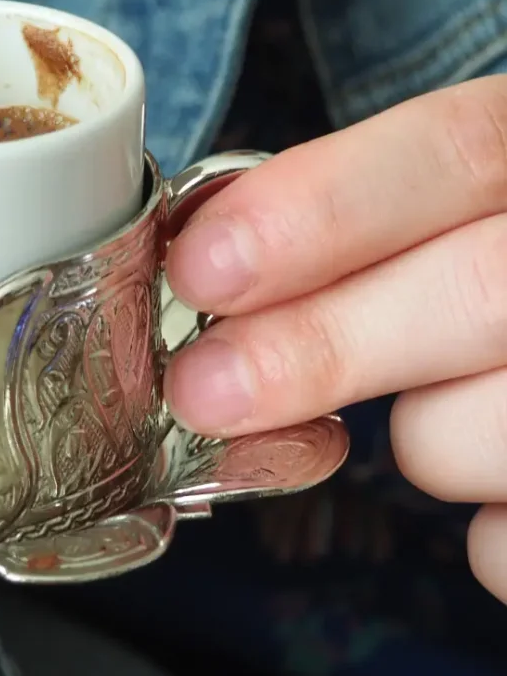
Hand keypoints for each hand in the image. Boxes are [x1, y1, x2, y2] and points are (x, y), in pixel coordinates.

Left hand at [163, 77, 506, 601]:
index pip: (452, 152)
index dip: (317, 209)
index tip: (202, 267)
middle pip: (475, 290)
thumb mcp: (447, 215)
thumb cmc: (493, 272)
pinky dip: (485, 523)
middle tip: (204, 390)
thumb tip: (199, 273)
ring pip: (478, 425)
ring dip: (422, 439)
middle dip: (319, 346)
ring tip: (439, 411)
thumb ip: (354, 227)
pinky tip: (500, 476)